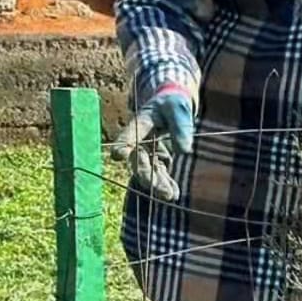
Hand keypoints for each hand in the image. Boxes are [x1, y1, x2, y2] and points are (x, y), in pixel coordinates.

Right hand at [110, 86, 194, 201]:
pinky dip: (166, 185)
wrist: (172, 107)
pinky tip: (174, 194)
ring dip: (158, 185)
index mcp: (139, 124)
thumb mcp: (177, 108)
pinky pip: (159, 175)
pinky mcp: (157, 160)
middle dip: (147, 177)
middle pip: (137, 162)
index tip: (117, 155)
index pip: (128, 136)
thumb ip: (180, 125)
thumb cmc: (172, 104)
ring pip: (148, 172)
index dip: (122, 145)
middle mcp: (138, 142)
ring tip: (169, 196)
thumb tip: (184, 150)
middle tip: (161, 191)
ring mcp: (147, 153)